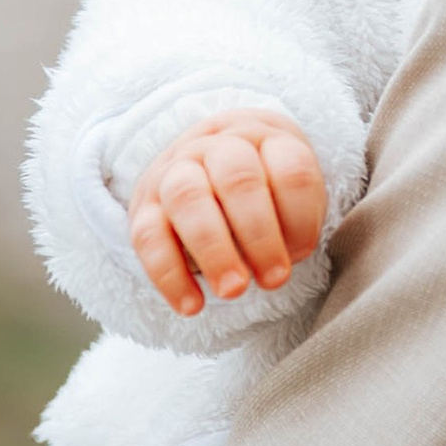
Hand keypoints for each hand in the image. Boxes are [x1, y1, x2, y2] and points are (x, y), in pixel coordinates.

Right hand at [127, 108, 326, 317]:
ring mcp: (174, 171)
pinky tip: (193, 306)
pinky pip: (148, 237)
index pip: (291, 169)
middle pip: (238, 178)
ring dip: (214, 250)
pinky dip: (170, 275)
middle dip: (260, 234)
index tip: (302, 253)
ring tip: (234, 291)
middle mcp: (216, 146)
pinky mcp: (143, 206)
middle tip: (275, 280)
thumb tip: (278, 265)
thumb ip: (293, 220)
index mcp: (264, 140)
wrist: (206, 163)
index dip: (301, 216)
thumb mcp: (287, 192)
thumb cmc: (262, 188)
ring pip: (187, 198)